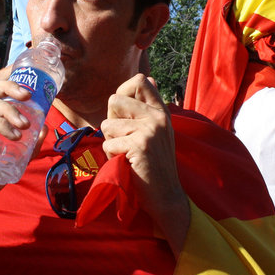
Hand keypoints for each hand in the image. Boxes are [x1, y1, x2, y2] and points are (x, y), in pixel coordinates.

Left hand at [101, 74, 190, 252]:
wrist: (166, 196)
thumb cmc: (155, 165)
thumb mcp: (157, 131)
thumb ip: (149, 106)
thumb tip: (149, 77)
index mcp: (161, 111)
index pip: (140, 80)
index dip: (122, 94)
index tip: (124, 114)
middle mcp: (158, 117)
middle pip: (115, 99)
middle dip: (111, 121)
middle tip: (124, 139)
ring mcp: (150, 130)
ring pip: (107, 125)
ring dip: (111, 143)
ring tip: (127, 155)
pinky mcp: (140, 145)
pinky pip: (108, 145)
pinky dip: (112, 158)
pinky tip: (127, 165)